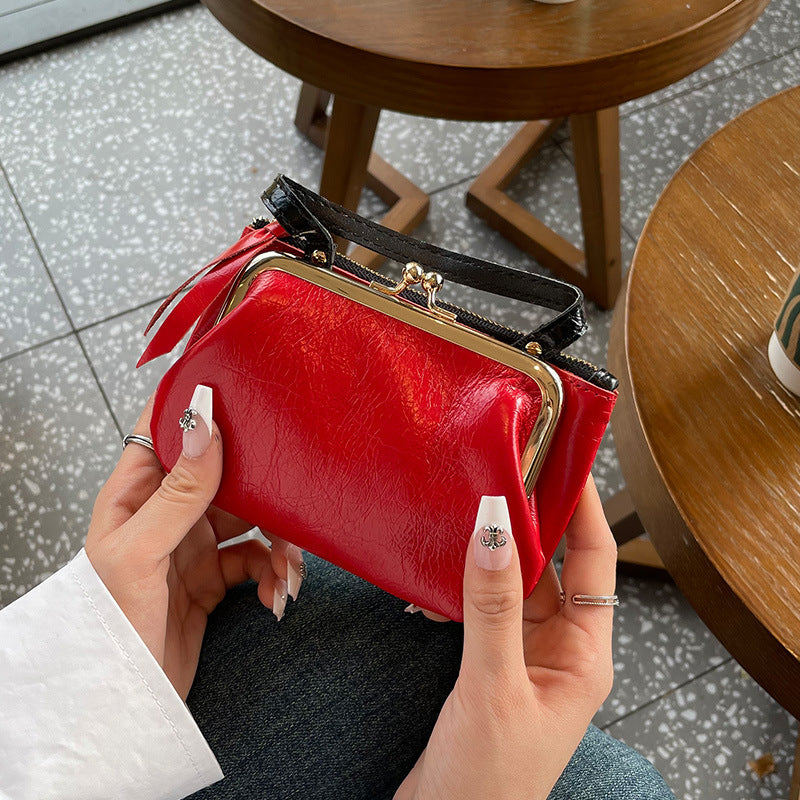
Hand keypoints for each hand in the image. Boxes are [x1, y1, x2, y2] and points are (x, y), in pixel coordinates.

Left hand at [84, 387, 303, 699]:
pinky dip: (273, 574)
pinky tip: (274, 596)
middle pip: (223, 474)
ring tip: (290, 570)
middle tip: (290, 497)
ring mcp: (192, 545)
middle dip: (261, 486)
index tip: (237, 385)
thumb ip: (178, 491)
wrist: (126, 705)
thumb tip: (205, 424)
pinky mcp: (215, 578)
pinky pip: (256, 560)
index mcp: (134, 494)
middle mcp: (165, 512)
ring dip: (278, 540)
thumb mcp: (141, 554)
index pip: (160, 430)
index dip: (193, 404)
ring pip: (250, 519)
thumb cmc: (110, 629)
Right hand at [395, 478, 615, 799]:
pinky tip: (443, 565)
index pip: (594, 561)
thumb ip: (494, 606)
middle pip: (552, 565)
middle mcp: (558, 649)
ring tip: (472, 508)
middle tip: (508, 470)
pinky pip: (482, 605)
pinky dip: (464, 582)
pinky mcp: (487, 663)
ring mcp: (521, 655)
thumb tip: (496, 527)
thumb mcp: (493, 687)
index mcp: (583, 656)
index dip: (584, 508)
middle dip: (531, 520)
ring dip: (493, 550)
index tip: (566, 461)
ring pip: (512, 582)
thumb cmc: (488, 781)